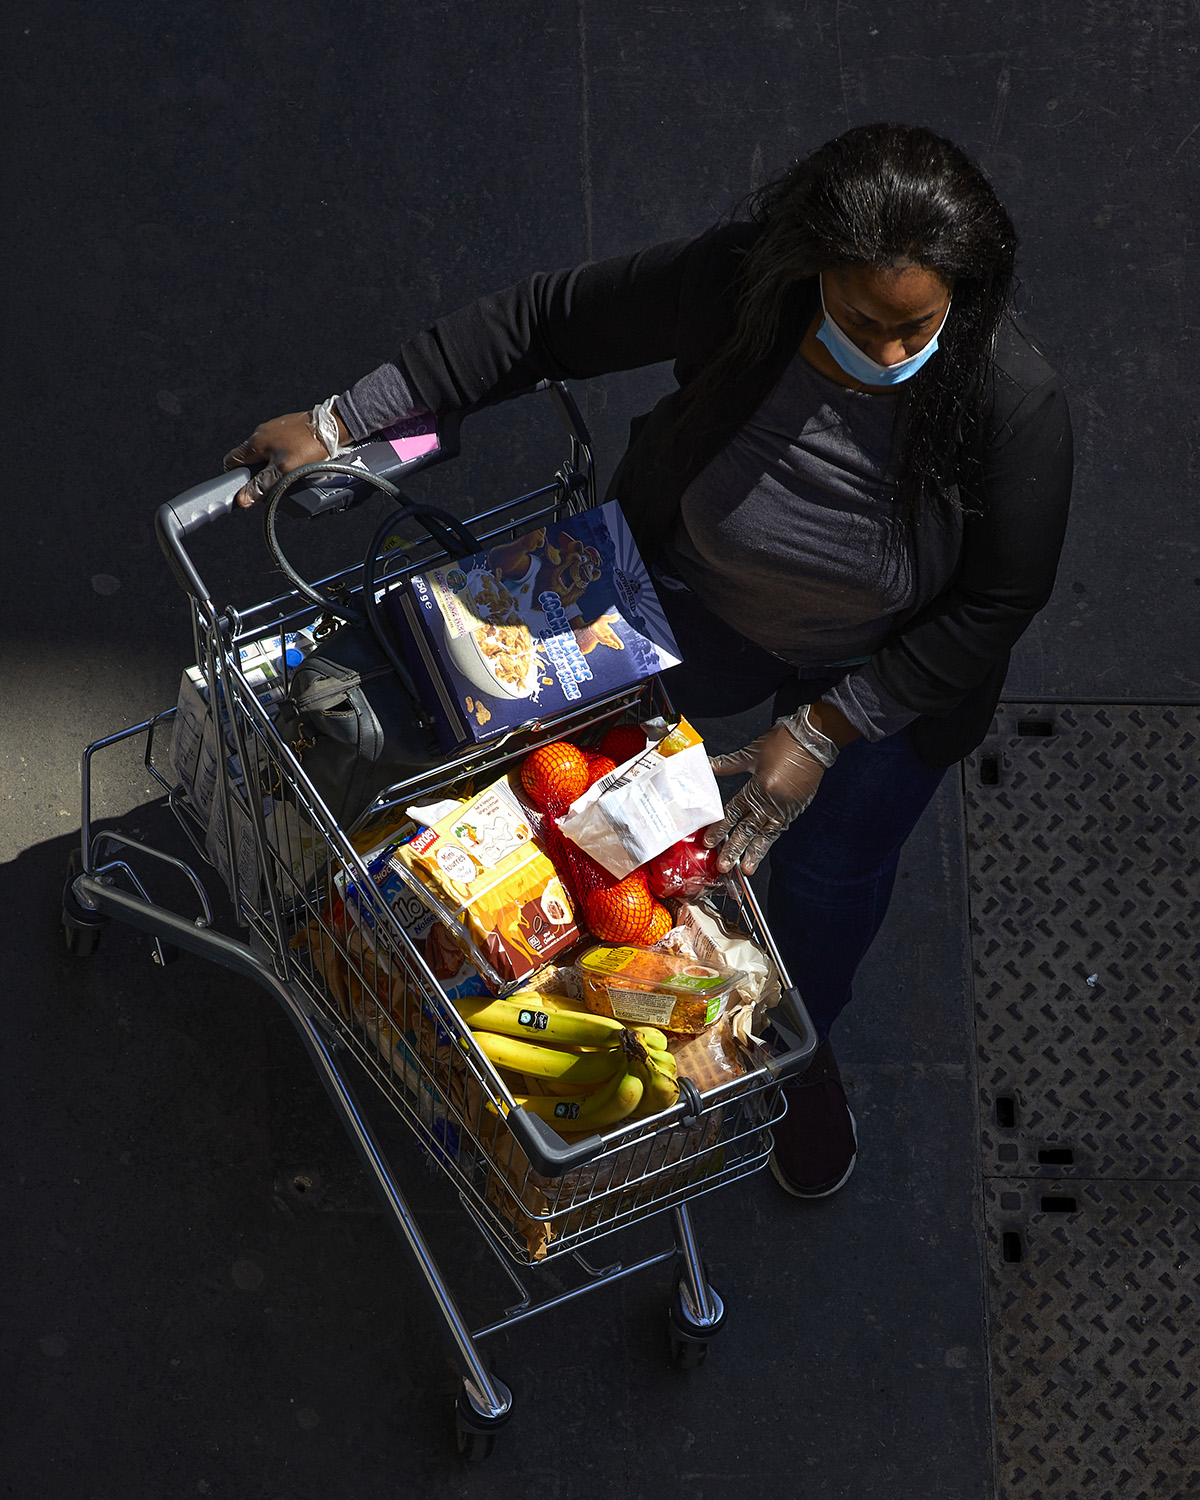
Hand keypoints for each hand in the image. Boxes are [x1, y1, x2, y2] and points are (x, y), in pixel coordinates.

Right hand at [223, 408, 349, 508]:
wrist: (333, 426)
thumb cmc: (309, 446)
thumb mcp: (284, 470)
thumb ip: (262, 485)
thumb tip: (244, 499)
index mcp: (255, 442)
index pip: (232, 462)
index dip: (236, 477)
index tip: (246, 489)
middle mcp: (261, 432)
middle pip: (250, 459)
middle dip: (257, 474)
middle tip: (272, 483)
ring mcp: (275, 429)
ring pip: (266, 453)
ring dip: (272, 466)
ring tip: (289, 473)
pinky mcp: (288, 429)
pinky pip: (279, 446)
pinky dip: (284, 456)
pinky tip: (297, 462)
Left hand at [704, 723, 827, 874]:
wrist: (813, 740)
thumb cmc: (783, 743)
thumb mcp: (751, 752)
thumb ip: (728, 764)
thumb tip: (707, 764)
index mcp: (758, 788)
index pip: (733, 812)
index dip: (720, 828)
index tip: (710, 842)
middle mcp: (771, 802)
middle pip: (748, 829)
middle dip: (734, 849)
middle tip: (723, 866)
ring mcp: (785, 807)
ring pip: (766, 834)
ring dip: (755, 852)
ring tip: (746, 869)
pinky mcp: (796, 808)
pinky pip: (780, 828)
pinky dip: (770, 839)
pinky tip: (763, 848)